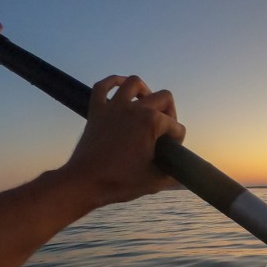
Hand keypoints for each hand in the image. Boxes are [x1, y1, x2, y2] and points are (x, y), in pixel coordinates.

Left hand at [62, 74, 185, 207]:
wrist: (86, 183)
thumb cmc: (120, 182)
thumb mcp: (155, 181)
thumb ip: (173, 174)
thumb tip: (181, 173)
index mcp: (152, 122)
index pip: (176, 127)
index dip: (178, 141)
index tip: (171, 153)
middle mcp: (134, 109)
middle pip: (164, 98)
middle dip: (170, 113)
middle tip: (165, 130)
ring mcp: (114, 107)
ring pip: (134, 83)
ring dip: (145, 91)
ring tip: (147, 104)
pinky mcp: (96, 110)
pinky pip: (103, 86)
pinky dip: (113, 83)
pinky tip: (121, 88)